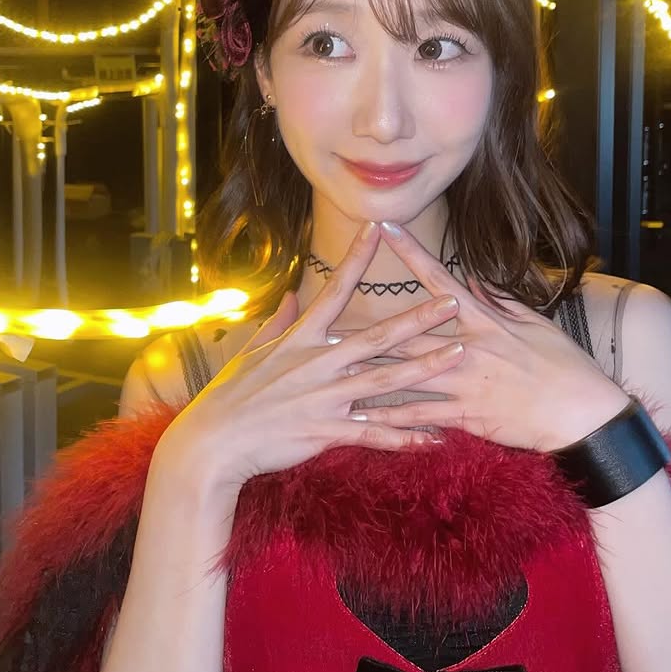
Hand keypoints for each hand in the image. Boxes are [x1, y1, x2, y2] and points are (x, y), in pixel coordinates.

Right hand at [154, 222, 466, 495]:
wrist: (211, 443)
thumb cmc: (228, 397)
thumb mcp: (250, 352)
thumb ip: (278, 322)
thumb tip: (292, 294)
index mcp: (301, 339)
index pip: (335, 290)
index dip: (357, 258)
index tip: (378, 228)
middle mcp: (318, 363)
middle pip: (377, 335)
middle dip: (417, 318)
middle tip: (451, 302)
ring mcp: (325, 397)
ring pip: (385, 380)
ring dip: (425, 368)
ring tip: (458, 357)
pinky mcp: (326, 431)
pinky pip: (374, 434)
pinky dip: (405, 437)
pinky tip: (434, 439)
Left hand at [343, 222, 627, 452]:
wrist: (582, 414)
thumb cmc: (564, 365)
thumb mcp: (535, 323)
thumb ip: (498, 300)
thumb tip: (470, 279)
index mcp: (484, 320)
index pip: (439, 278)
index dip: (410, 252)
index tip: (385, 229)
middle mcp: (468, 348)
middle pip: (407, 332)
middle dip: (366, 327)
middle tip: (328, 318)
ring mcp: (464, 383)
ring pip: (405, 375)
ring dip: (365, 373)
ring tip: (329, 372)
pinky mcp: (466, 415)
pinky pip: (421, 417)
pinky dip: (390, 418)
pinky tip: (361, 419)